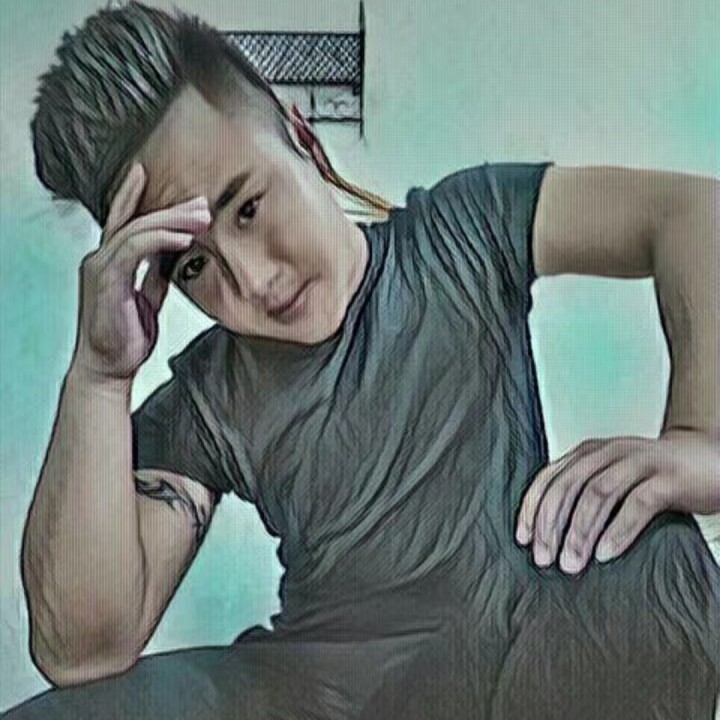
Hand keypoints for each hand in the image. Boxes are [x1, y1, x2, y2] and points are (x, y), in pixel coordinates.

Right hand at [72, 162, 210, 381]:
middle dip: (172, 209)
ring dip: (173, 221)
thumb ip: (155, 274)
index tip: (170, 185)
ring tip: (202, 218)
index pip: (127, 221)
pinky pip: (135, 249)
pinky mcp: (107, 280)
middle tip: (203, 204)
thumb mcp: (146, 297)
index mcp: (111, 261)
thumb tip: (172, 257)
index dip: (141, 196)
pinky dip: (161, 240)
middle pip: (137, 220)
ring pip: (138, 229)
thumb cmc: (125, 337)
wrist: (109, 368)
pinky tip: (184, 239)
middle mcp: (102, 258)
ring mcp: (101, 267)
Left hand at [515, 429, 719, 573]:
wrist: (708, 460)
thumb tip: (550, 535)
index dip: (532, 508)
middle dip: (551, 525)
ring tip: (570, 563)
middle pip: (568, 486)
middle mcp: (609, 452)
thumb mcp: (611, 478)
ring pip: (597, 494)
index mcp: (589, 453)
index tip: (523, 539)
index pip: (549, 477)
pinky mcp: (667, 478)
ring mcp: (639, 462)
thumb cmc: (655, 478)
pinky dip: (617, 530)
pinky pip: (637, 504)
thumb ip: (584, 493)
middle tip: (544, 559)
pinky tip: (605, 553)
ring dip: (579, 532)